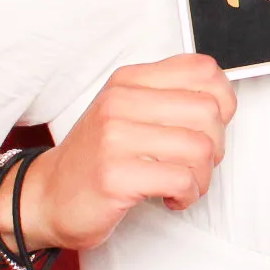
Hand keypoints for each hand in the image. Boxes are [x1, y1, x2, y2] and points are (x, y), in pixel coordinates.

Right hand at [25, 54, 235, 250]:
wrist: (46, 196)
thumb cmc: (95, 158)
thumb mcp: (127, 113)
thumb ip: (167, 98)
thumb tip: (222, 101)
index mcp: (129, 81)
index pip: (203, 71)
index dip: (223, 102)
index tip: (209, 127)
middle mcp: (120, 101)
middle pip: (208, 112)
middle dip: (216, 146)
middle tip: (195, 164)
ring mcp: (115, 137)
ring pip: (200, 148)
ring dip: (202, 176)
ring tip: (183, 185)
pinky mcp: (115, 175)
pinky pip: (181, 180)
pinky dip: (187, 195)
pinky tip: (171, 198)